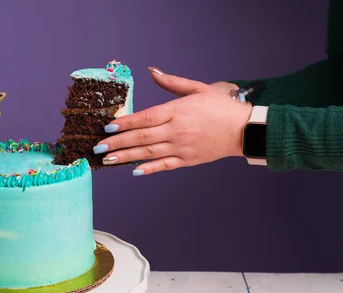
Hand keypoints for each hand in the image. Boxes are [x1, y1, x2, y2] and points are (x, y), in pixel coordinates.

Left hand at [93, 67, 251, 175]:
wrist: (244, 129)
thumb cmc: (221, 107)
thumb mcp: (198, 88)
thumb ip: (172, 82)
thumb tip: (151, 71)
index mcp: (177, 111)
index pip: (145, 117)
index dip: (125, 123)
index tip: (108, 127)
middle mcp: (176, 130)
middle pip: (141, 137)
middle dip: (117, 142)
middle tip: (98, 146)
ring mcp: (181, 147)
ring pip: (149, 153)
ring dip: (126, 157)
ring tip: (108, 160)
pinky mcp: (188, 160)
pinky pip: (164, 165)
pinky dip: (149, 169)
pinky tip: (133, 171)